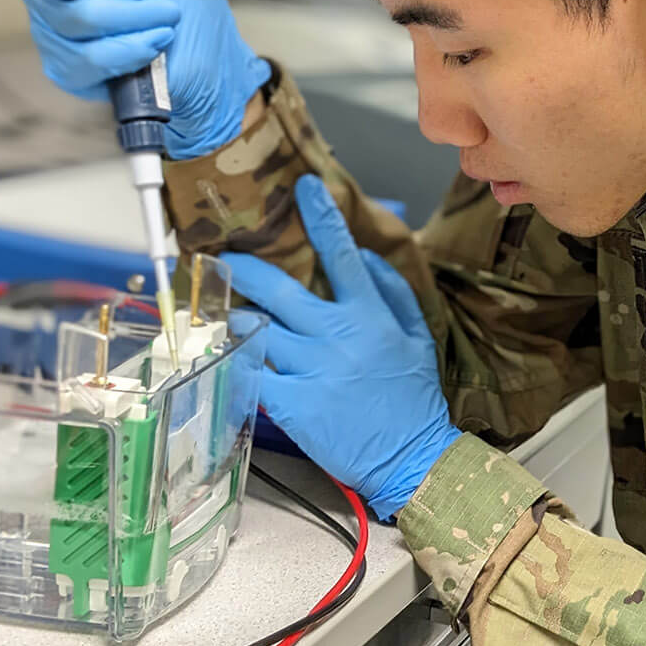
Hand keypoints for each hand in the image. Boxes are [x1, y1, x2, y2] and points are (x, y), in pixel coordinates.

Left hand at [223, 176, 460, 517]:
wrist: (412, 458)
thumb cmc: (413, 400)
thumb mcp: (417, 339)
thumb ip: (394, 294)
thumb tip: (366, 256)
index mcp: (370, 317)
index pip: (343, 255)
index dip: (323, 216)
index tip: (306, 187)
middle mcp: (338, 336)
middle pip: (278, 289)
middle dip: (246, 269)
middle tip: (228, 260)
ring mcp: (312, 370)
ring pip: (256, 329)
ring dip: (239, 320)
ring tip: (232, 319)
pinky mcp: (292, 404)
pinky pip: (250, 373)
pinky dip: (237, 364)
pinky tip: (230, 359)